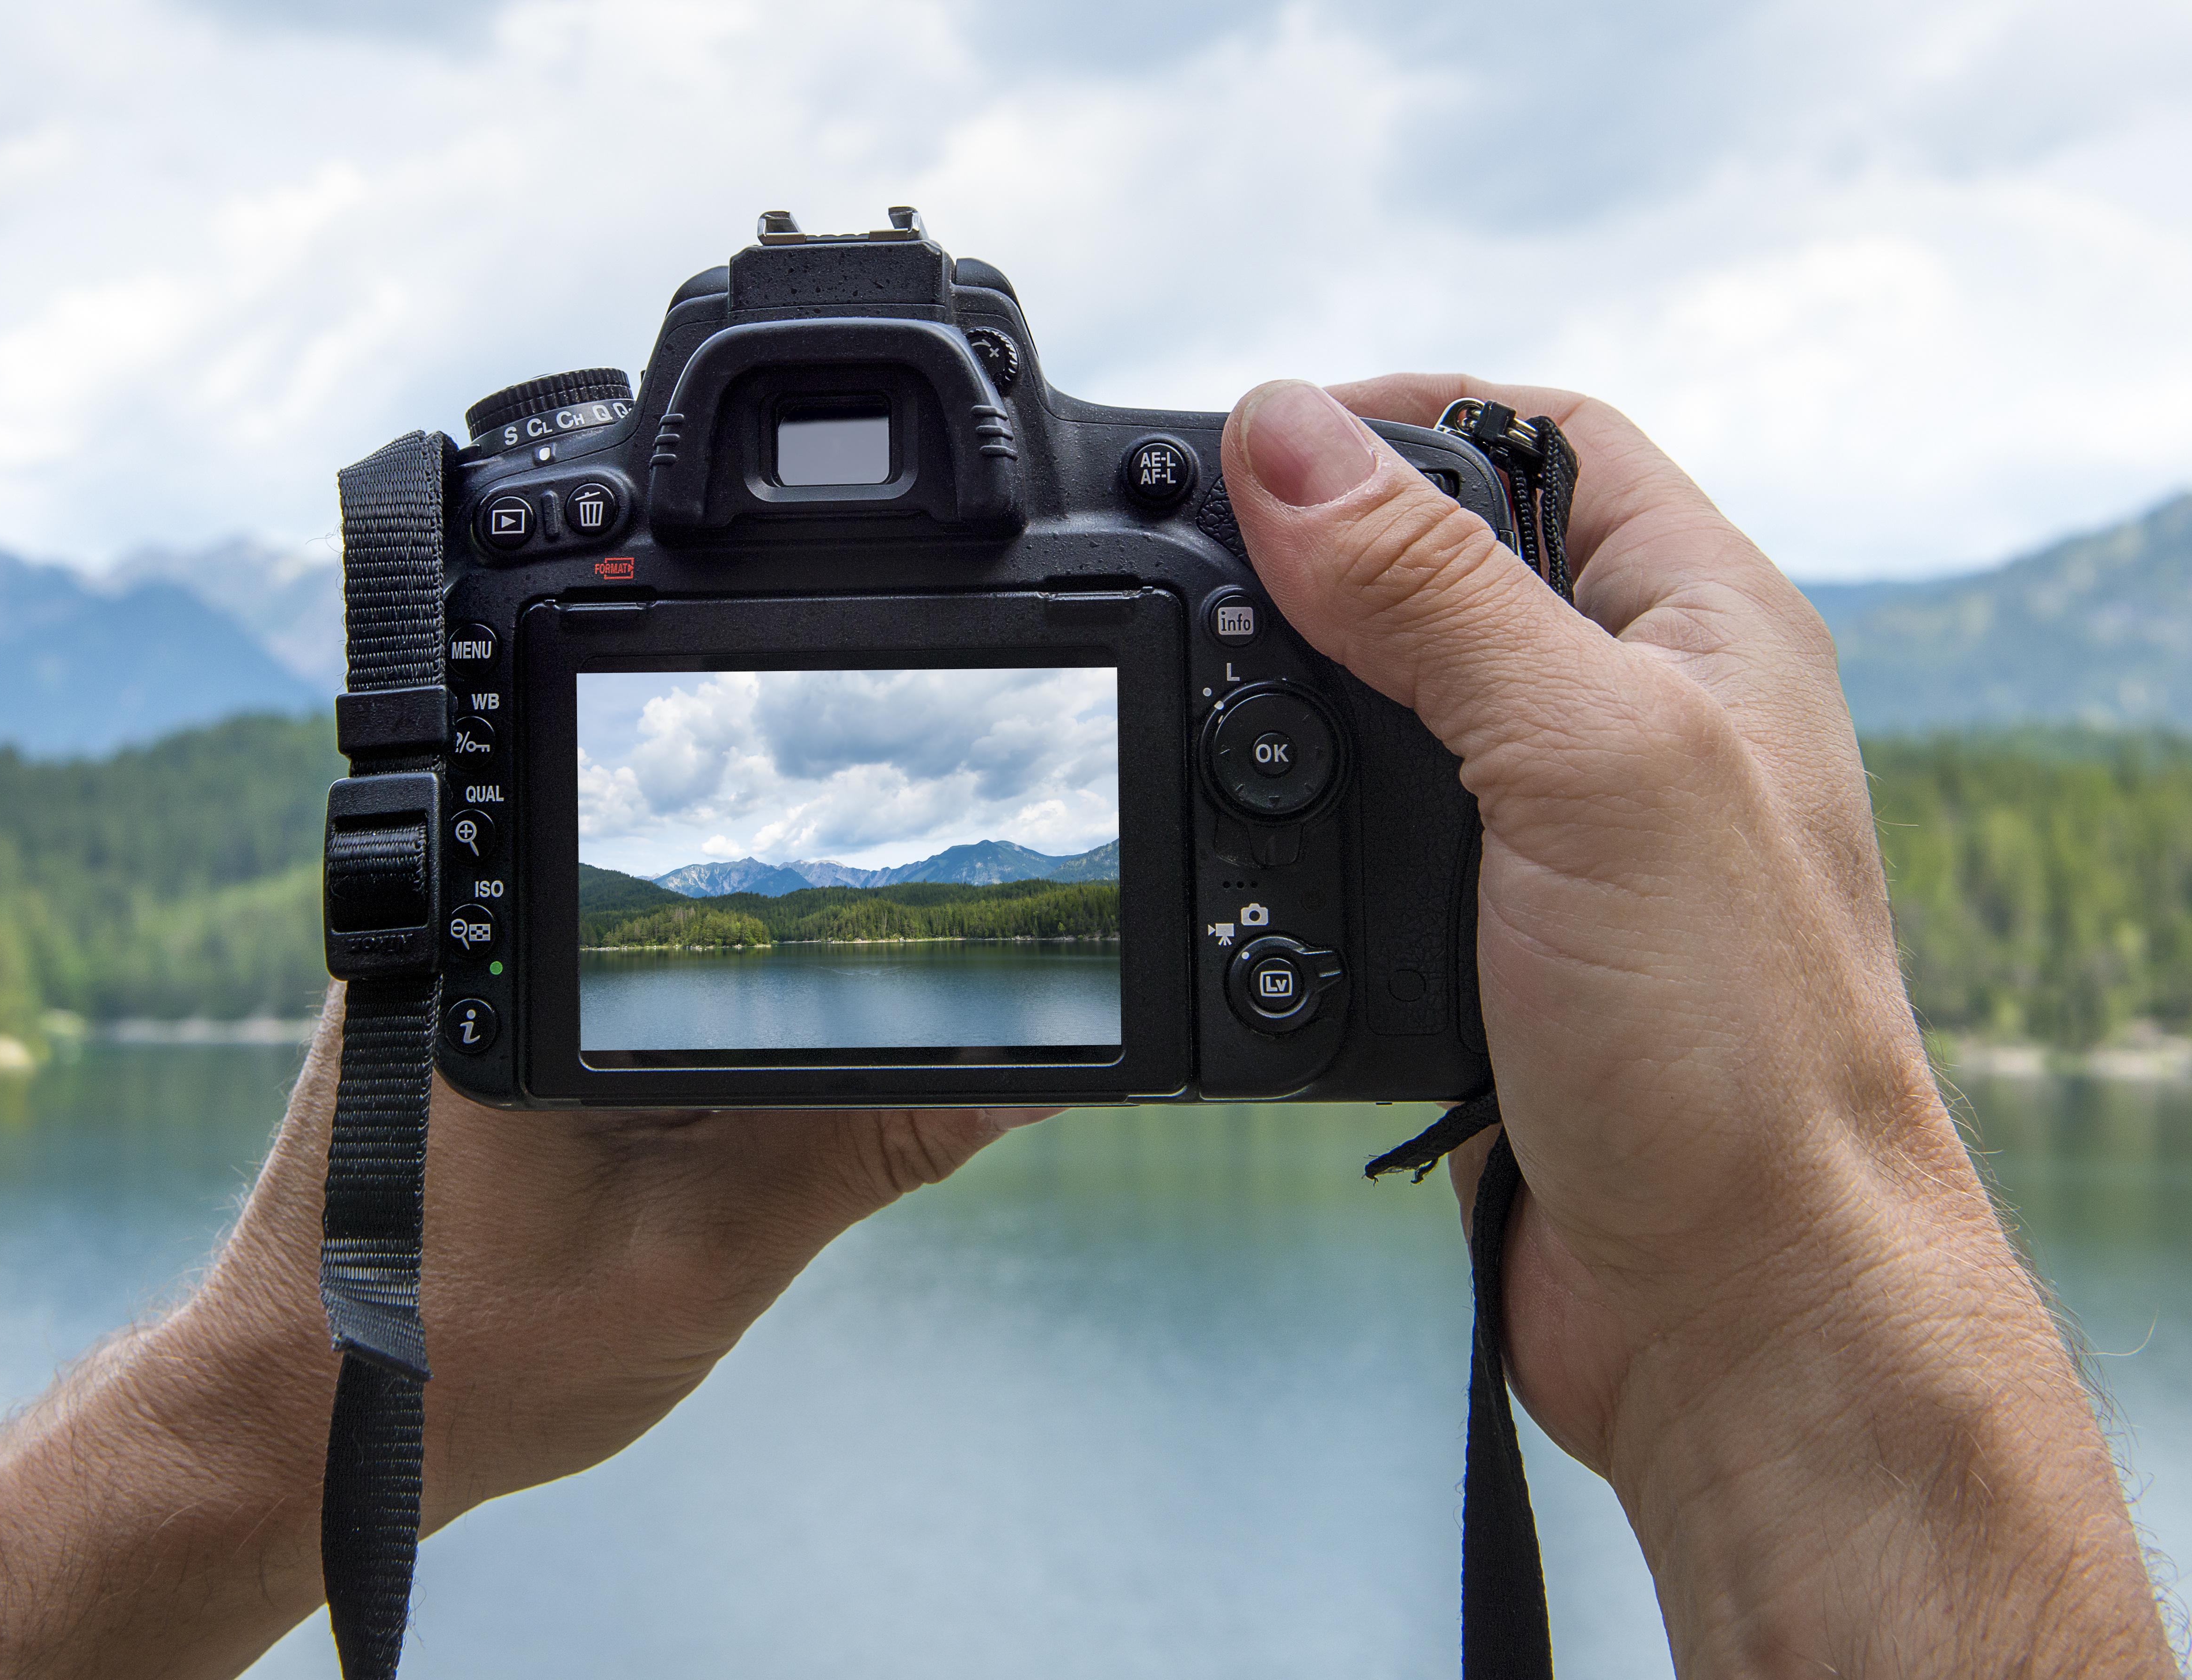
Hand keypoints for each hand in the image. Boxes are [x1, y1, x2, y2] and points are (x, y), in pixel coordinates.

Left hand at [0, 989, 1044, 1679]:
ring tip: (750, 1110)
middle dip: (814, 959)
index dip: (867, 911)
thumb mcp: (708, 1257)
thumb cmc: (469, 1360)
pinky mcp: (463, 1021)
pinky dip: (683, 1037)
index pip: (740, 881)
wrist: (298, 1430)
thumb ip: (868, 1146)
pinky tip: (703, 1105)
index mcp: (528, 965)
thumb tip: (1020, 1072)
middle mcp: (477, 931)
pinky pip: (608, 990)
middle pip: (706, 892)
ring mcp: (457, 972)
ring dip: (745, 1006)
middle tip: (875, 1041)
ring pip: (660, 944)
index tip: (958, 954)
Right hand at [1219, 378, 2168, 1672]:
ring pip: (1387, 715)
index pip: (1543, 440)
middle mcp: (1633, 720)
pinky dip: (1286, 836)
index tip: (1255, 439)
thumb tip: (1285, 440)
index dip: (1398, 414)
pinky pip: (1361, 851)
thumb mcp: (1584, 764)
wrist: (1736, 1302)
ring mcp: (1557, 840)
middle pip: (1446, 569)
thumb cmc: (1730, 1042)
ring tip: (1187, 701)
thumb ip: (1433, 595)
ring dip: (1285, 702)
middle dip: (1313, 558)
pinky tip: (1234, 845)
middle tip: (1188, 569)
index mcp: (1700, 628)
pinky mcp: (1487, 949)